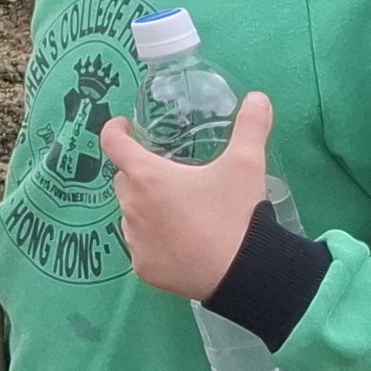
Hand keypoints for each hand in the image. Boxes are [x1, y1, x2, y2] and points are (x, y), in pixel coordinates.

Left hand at [99, 91, 274, 299]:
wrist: (244, 274)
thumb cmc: (236, 214)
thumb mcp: (247, 165)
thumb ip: (251, 126)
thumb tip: (258, 97)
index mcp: (148, 177)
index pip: (112, 143)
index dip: (115, 130)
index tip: (126, 127)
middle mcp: (132, 207)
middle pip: (124, 179)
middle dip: (139, 172)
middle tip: (168, 173)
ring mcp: (135, 241)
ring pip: (130, 214)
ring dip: (144, 206)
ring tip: (177, 209)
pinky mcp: (143, 268)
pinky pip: (140, 246)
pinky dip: (152, 239)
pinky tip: (178, 240)